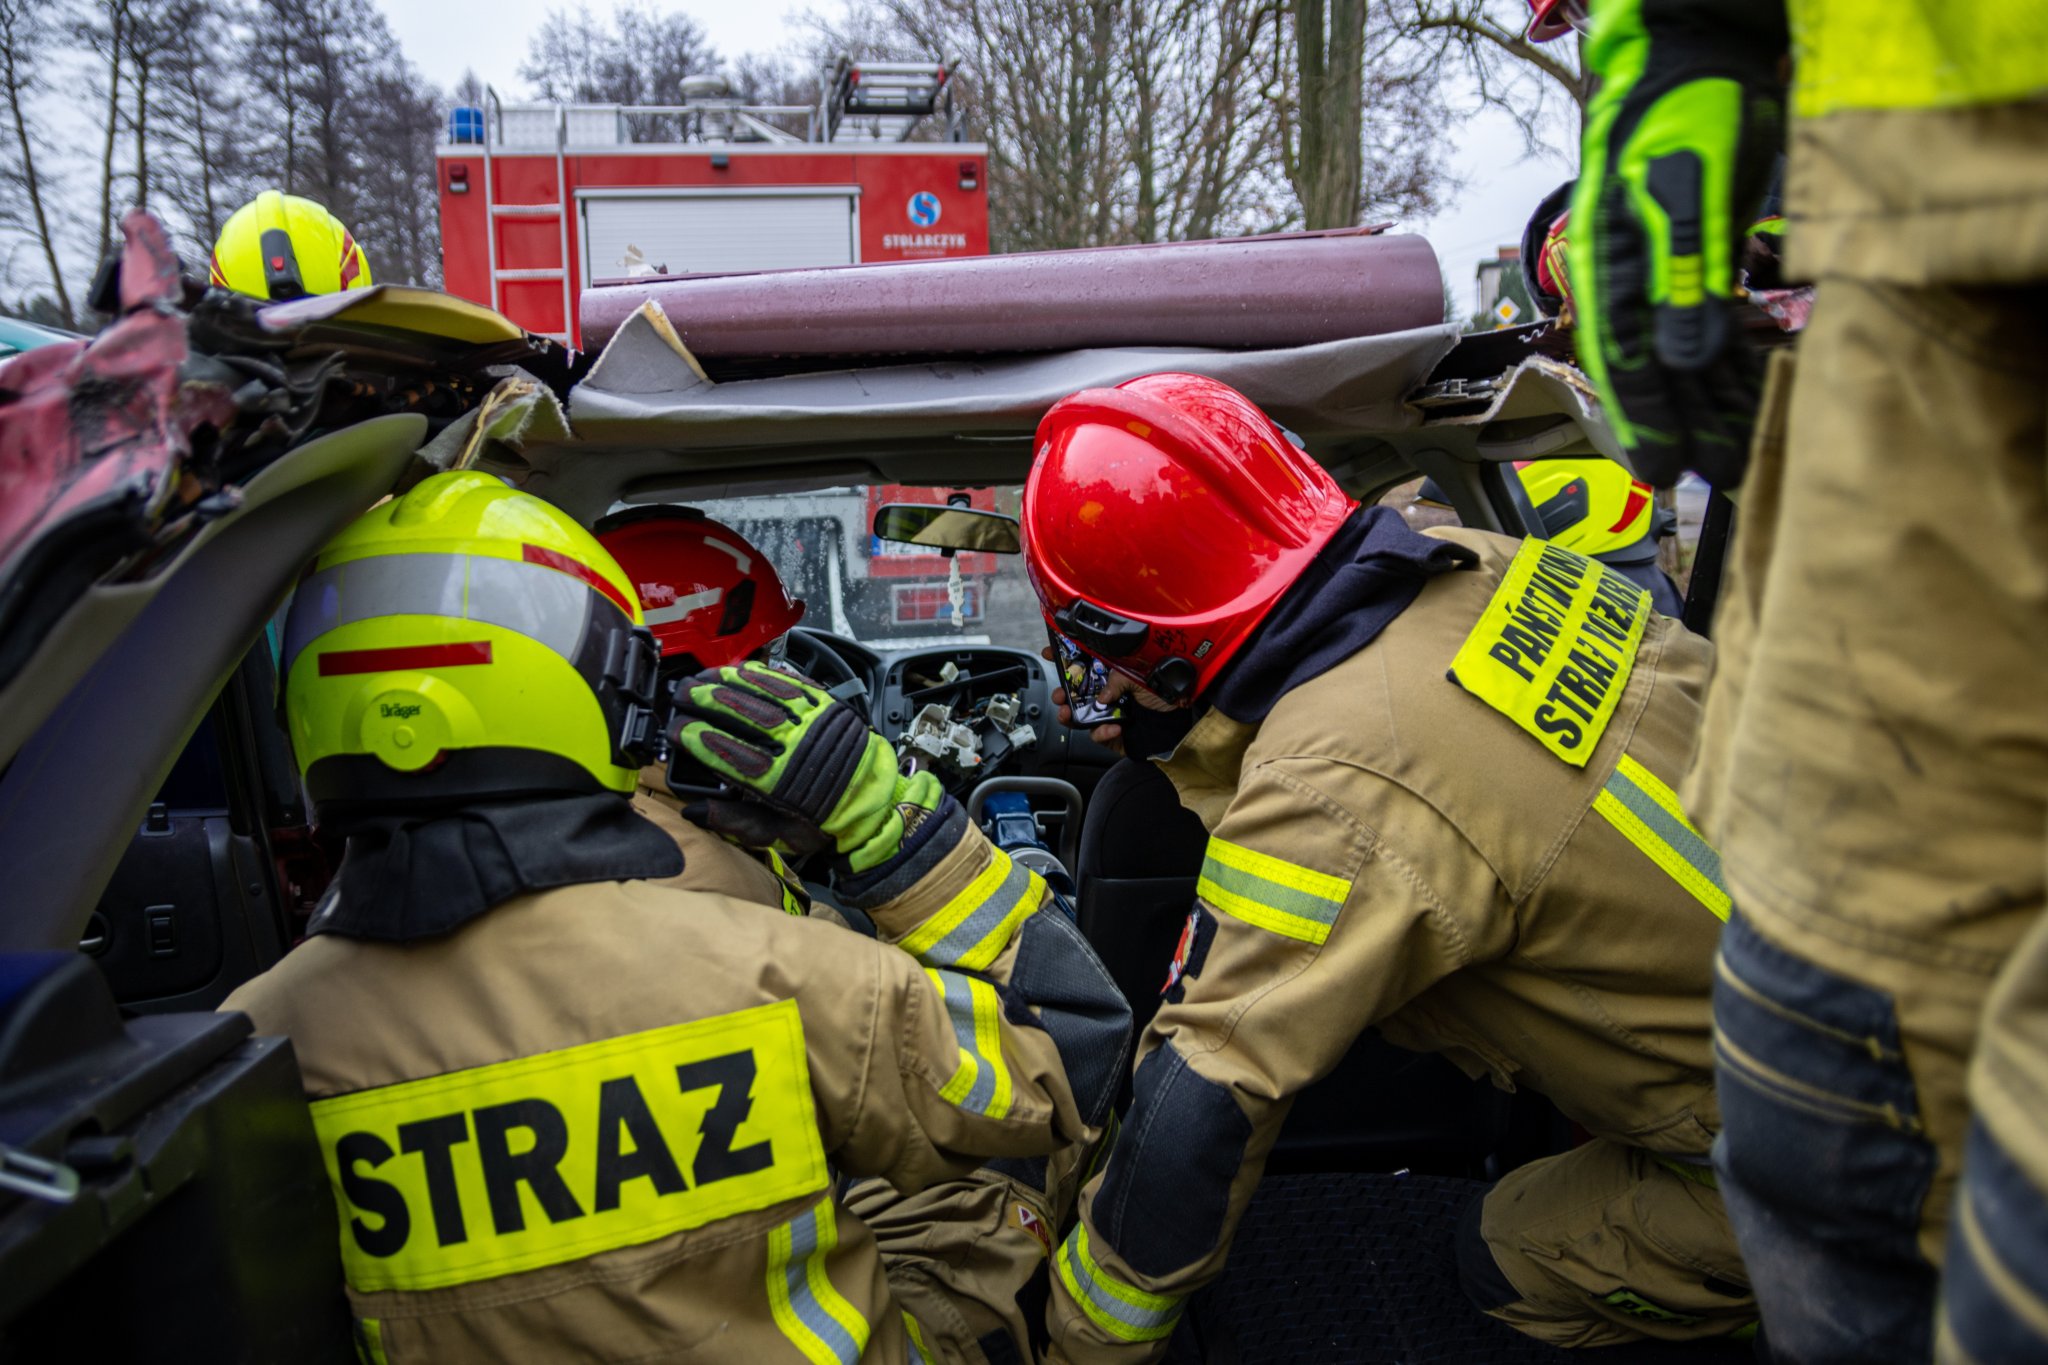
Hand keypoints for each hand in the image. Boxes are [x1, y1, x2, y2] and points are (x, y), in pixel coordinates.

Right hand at [671, 663, 941, 873]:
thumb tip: (695, 812)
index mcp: (782, 782)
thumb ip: (736, 823)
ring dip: (731, 681)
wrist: (874, 804)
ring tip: (705, 676)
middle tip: (682, 694)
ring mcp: (814, 722)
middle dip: (706, 701)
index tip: (677, 730)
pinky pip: (792, 684)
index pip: (729, 754)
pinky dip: (764, 675)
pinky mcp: (827, 707)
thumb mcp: (780, 835)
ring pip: (766, 693)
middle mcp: (797, 747)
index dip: (697, 739)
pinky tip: (743, 670)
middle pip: (743, 716)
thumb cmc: (825, 821)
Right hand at [1041, 646, 1176, 756]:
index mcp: (1111, 674)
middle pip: (1075, 692)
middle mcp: (1107, 693)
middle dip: (1062, 693)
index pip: (1084, 663)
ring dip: (1070, 715)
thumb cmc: (1165, 694)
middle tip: (1059, 694)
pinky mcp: (1111, 734)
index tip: (1050, 652)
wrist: (1180, 723)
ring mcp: (1107, 714)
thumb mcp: (1140, 677)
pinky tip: (1113, 728)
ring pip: (1078, 716)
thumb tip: (1101, 697)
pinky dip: (1102, 732)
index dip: (1065, 657)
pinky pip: (1097, 735)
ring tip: (1067, 713)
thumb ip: (1117, 682)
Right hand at [1572, 3, 1784, 487]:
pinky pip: (1718, 329)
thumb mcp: (1685, 186)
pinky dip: (1734, 368)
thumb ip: (1684, 274)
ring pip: (1688, 356)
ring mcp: (1669, 272)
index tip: (1658, 470)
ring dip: (1712, 406)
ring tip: (1737, 457)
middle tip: (1711, 479)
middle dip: (1682, 426)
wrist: (1706, 56)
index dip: (1641, 420)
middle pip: (1654, 370)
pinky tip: (1752, 400)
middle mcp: (1633, 279)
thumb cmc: (1685, 109)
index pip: (1620, 360)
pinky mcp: (1706, 262)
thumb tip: (1685, 357)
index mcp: (1609, 265)